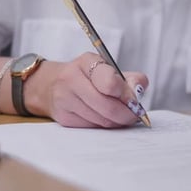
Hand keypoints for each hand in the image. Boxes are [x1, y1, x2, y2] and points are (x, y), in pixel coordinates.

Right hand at [24, 52, 148, 127]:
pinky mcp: (63, 117)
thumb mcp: (109, 69)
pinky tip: (105, 118)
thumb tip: (138, 93)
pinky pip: (92, 128)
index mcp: (87, 62)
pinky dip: (104, 126)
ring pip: (101, 120)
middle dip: (126, 114)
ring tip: (121, 116)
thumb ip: (131, 79)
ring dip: (116, 122)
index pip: (110, 82)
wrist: (52, 85)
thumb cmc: (89, 77)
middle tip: (134, 115)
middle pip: (107, 106)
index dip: (126, 95)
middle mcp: (72, 79)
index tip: (134, 100)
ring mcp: (65, 99)